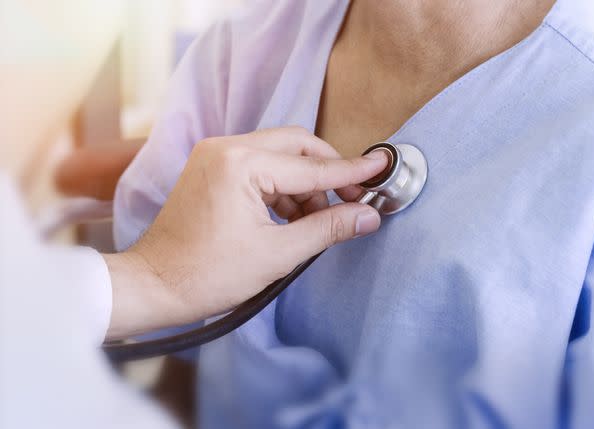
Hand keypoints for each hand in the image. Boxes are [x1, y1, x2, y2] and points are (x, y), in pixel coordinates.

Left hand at [103, 127, 387, 338]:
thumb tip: (367, 215)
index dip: (352, 171)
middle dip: (327, 172)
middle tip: (353, 198)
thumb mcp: (277, 254)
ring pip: (279, 156)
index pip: (312, 167)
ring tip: (313, 222)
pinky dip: (281, 188)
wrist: (153, 285)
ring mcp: (215, 154)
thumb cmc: (206, 275)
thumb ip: (327, 228)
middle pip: (297, 146)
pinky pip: (259, 166)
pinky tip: (289, 218)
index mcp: (241, 165)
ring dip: (303, 184)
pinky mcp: (211, 167)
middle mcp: (226, 147)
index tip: (382, 166)